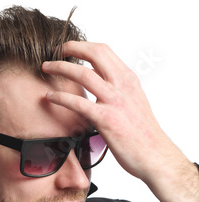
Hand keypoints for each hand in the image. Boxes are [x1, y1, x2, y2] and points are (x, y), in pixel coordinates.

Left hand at [42, 41, 198, 201]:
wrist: (154, 156)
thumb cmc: (143, 134)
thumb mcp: (134, 102)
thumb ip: (119, 90)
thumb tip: (102, 85)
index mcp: (129, 80)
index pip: (104, 51)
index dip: (83, 45)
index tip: (68, 49)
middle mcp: (123, 85)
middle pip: (95, 53)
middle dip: (71, 48)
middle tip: (54, 51)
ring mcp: (114, 101)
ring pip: (83, 73)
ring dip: (60, 67)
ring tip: (46, 67)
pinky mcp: (106, 119)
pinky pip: (78, 103)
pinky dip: (60, 97)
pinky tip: (49, 97)